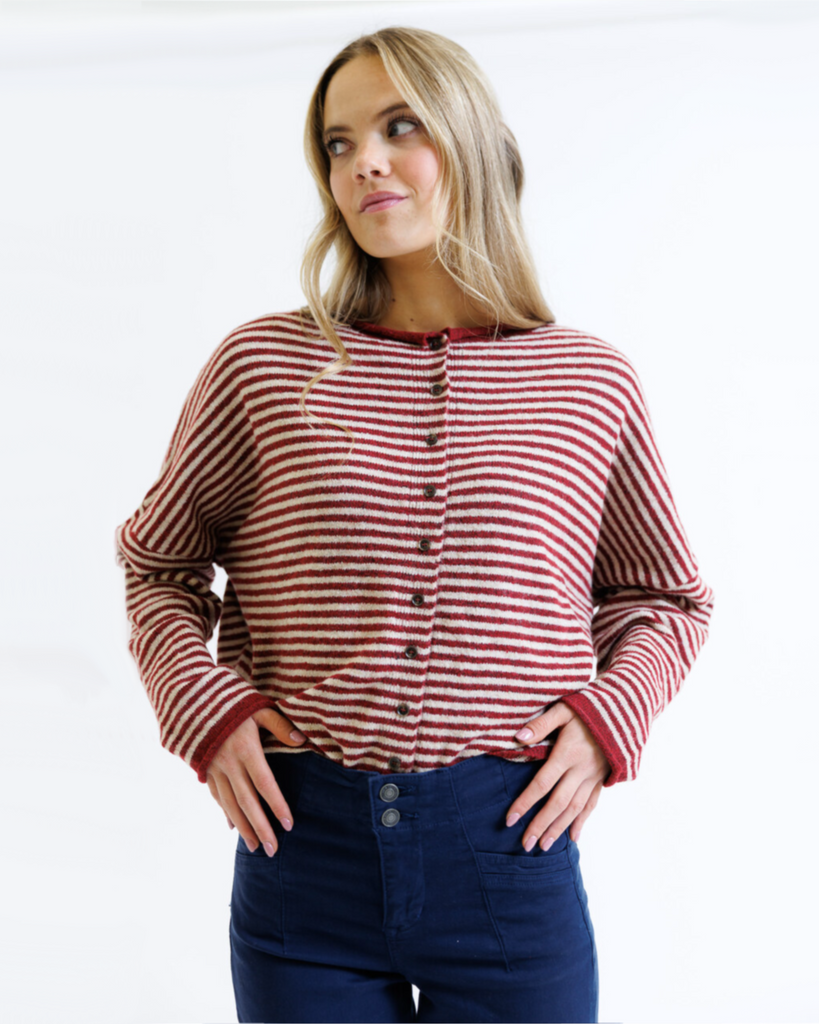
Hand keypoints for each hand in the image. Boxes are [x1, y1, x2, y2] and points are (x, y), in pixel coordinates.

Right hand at [205, 708, 306, 856]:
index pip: (265, 783)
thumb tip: (301, 740)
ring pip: (229, 803)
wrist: (191, 698)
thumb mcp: (258, 707)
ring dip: (243, 826)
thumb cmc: (231, 701)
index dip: (276, 805)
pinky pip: (216, 795)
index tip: (288, 825)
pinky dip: (225, 812)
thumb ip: (279, 725)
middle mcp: (229, 763)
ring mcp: (214, 768)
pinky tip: (232, 826)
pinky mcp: (204, 768)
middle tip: (272, 850)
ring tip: (254, 846)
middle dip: (260, 827)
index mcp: (246, 749)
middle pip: (247, 801)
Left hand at [506, 702, 609, 848]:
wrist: (626, 709)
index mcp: (567, 753)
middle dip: (541, 825)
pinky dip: (582, 821)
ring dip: (558, 828)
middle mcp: (581, 769)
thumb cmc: (589, 706)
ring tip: (544, 846)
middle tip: (525, 844)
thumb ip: (541, 724)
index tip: (510, 820)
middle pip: (558, 803)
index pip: (542, 784)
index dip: (525, 803)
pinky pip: (592, 804)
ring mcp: (594, 776)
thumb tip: (517, 737)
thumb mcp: (563, 708)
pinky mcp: (603, 778)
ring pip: (575, 809)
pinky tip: (573, 837)